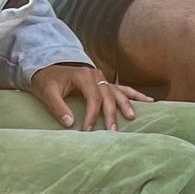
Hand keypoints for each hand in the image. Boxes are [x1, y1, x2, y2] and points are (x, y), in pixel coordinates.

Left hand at [30, 64, 147, 130]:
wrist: (46, 62)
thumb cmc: (45, 77)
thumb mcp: (46, 91)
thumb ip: (58, 107)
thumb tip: (70, 124)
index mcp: (84, 76)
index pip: (93, 98)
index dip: (93, 115)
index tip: (89, 130)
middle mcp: (96, 75)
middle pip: (109, 96)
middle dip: (112, 114)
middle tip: (113, 131)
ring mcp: (102, 77)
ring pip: (118, 92)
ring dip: (127, 104)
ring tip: (132, 117)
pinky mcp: (104, 81)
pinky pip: (122, 88)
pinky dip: (134, 95)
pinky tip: (149, 101)